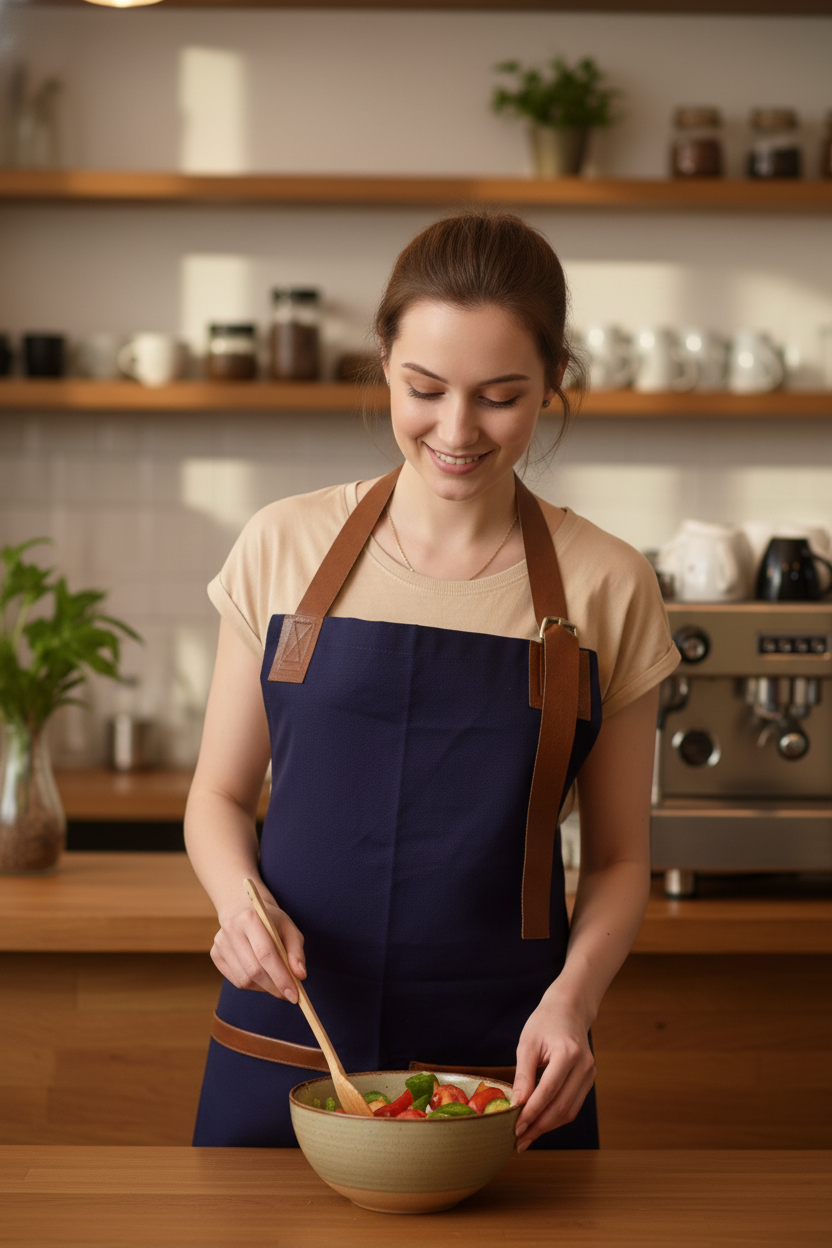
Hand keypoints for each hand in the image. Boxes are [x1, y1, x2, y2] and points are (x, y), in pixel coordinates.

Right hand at [211, 882, 306, 1002]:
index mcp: (250, 918)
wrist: (242, 908)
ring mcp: (220, 943)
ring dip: (264, 988)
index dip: (281, 977)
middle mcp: (231, 930)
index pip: (266, 954)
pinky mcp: (215, 954)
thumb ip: (296, 951)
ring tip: (276, 984)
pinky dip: (253, 986)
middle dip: (274, 987)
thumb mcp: (289, 928)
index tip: (294, 995)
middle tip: (289, 995)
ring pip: (244, 979)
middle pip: (254, 970)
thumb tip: (300, 976)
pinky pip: (236, 981)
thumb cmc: (270, 921)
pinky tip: (262, 978)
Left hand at [511, 990, 596, 1152]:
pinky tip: (540, 1123)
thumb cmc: (544, 1023)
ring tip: (526, 1137)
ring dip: (547, 1127)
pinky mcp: (589, 1079)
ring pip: (569, 1111)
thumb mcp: (527, 1044)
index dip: (531, 1113)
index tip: (514, 1128)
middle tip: (518, 1141)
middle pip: (561, 1107)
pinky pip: (573, 1105)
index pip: (548, 1092)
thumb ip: (523, 1075)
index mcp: (568, 1054)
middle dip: (538, 1127)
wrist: (569, 1009)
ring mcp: (590, 1073)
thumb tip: (516, 1106)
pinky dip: (556, 1117)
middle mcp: (584, 1066)